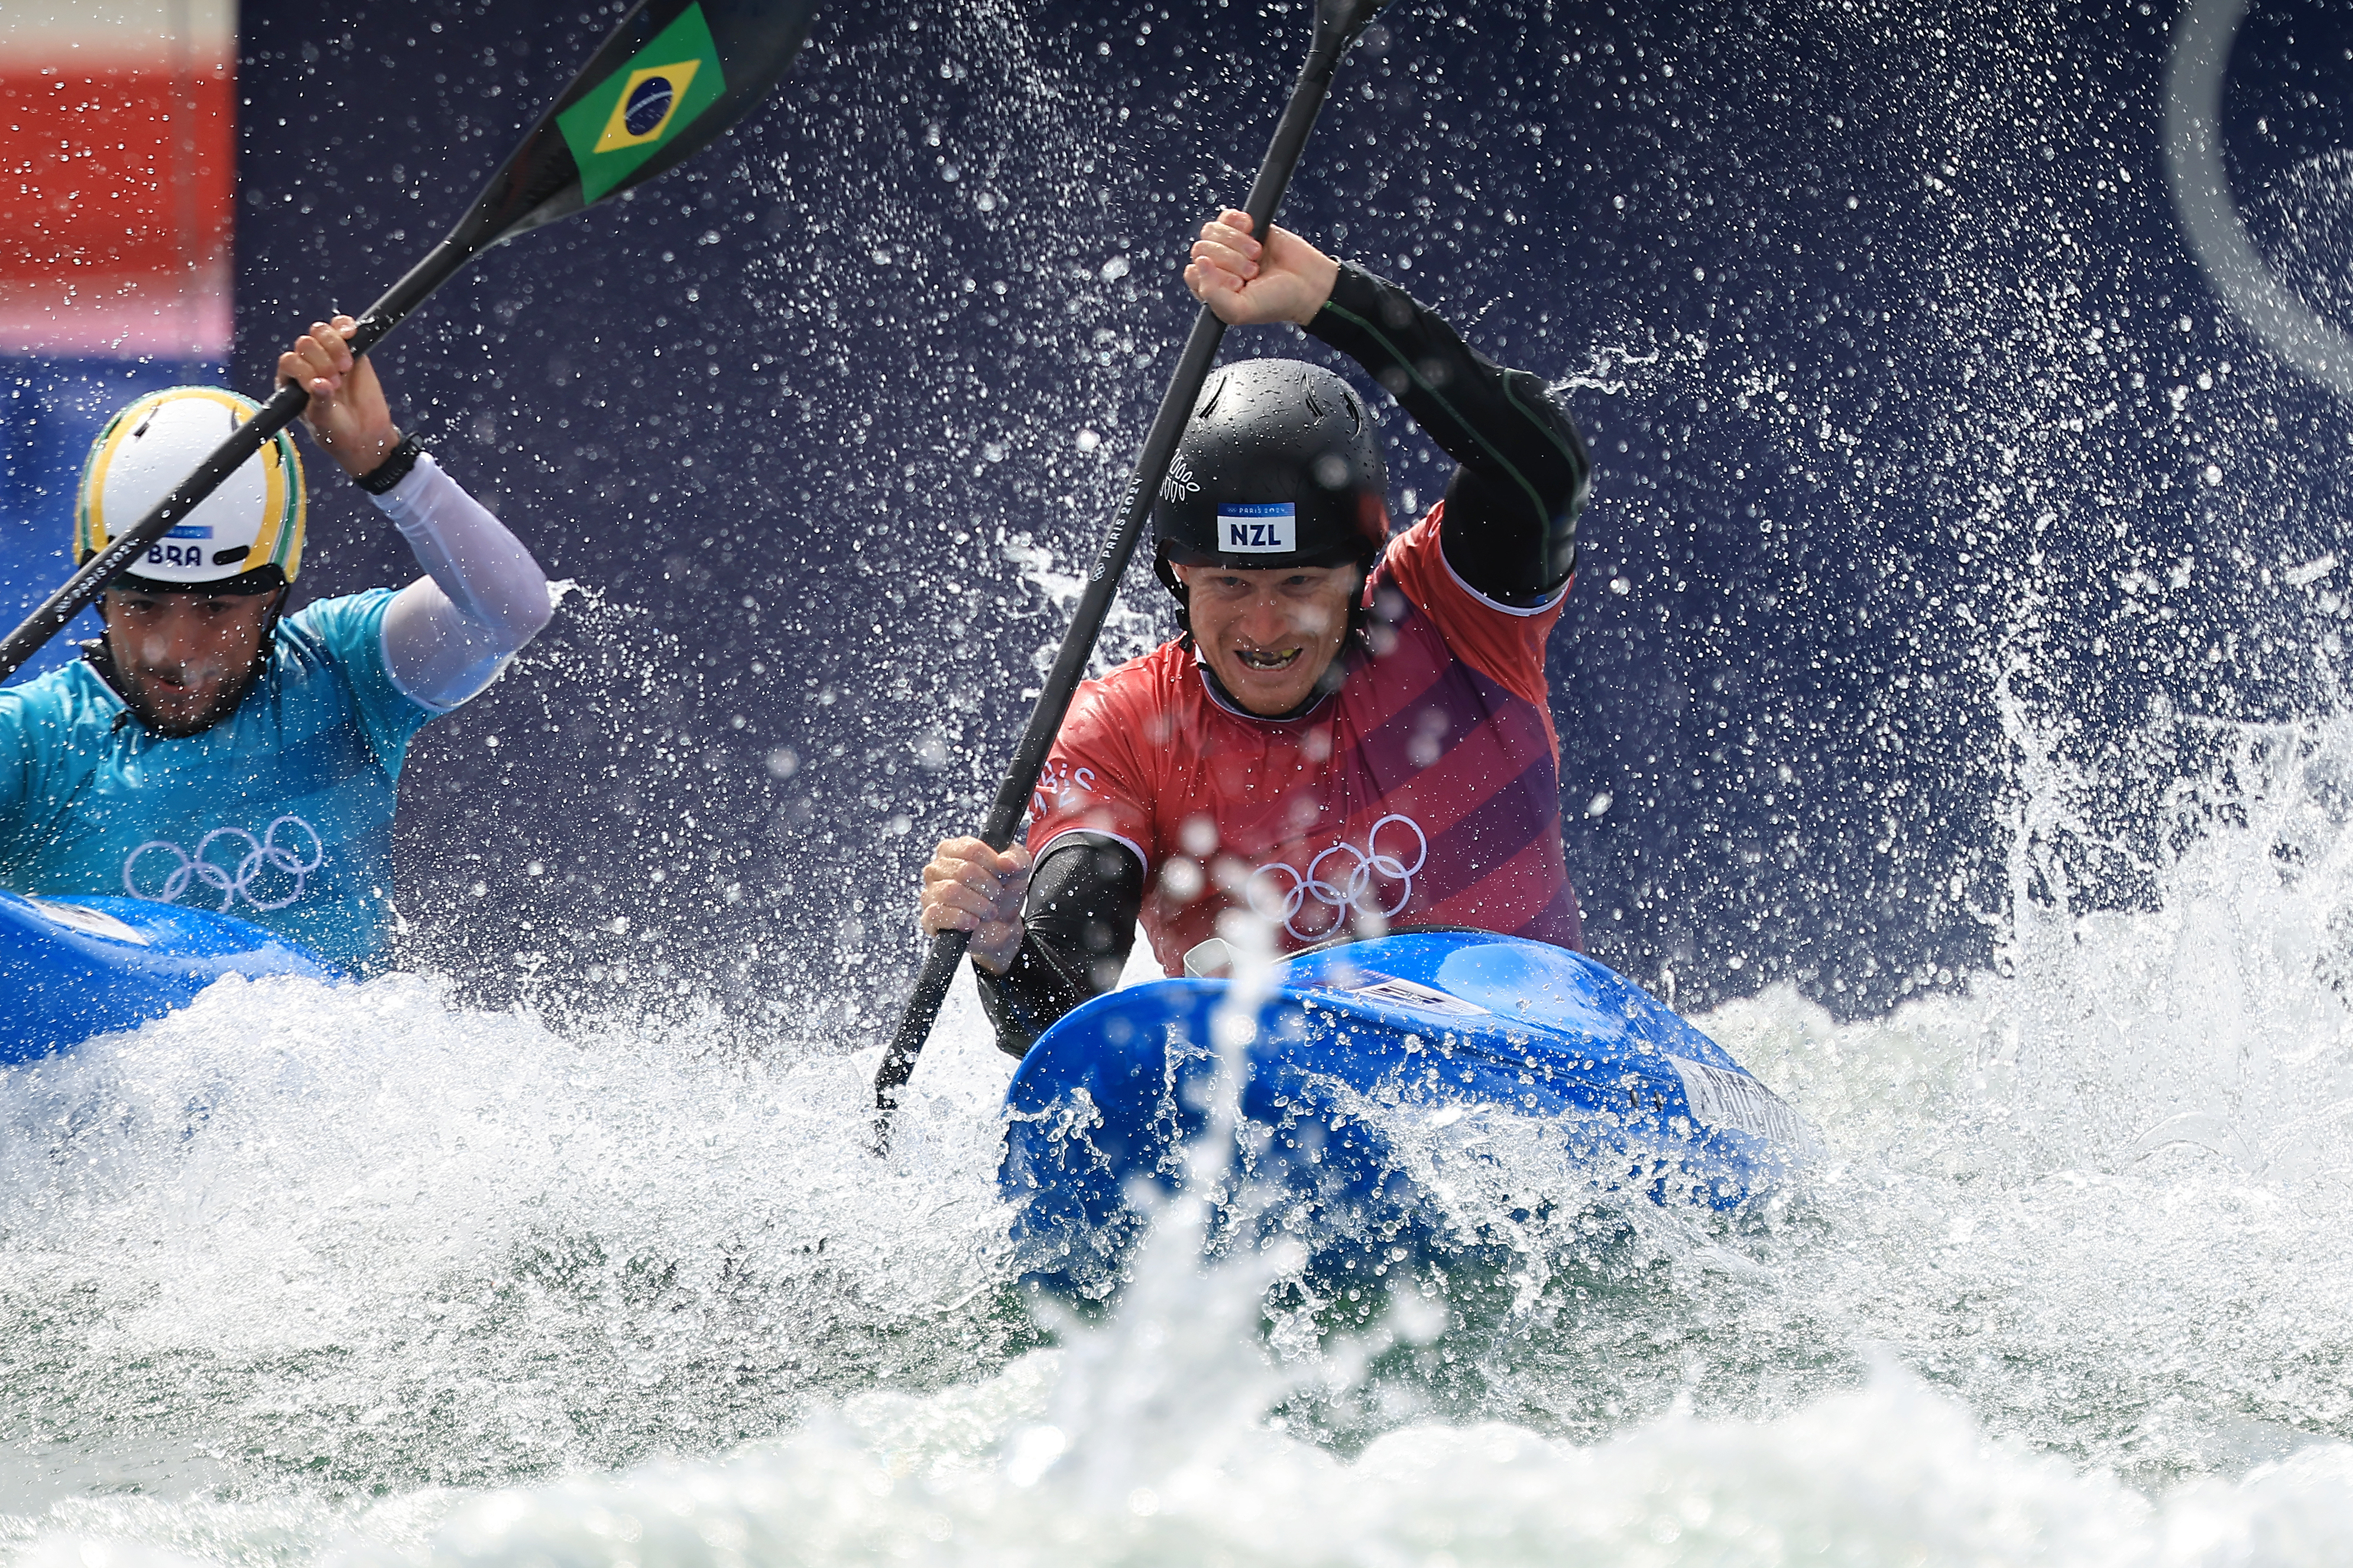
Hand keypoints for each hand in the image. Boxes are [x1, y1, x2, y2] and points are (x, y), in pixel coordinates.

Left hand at [277, 316, 400, 478]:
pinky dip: (345, 326)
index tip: (322, 386)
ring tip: (346, 367)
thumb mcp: (323, 421)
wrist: (366, 437)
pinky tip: (351, 333)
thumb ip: (320, 401)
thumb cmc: (337, 433)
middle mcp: (307, 365)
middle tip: (337, 382)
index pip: (290, 361)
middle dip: (321, 361)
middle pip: (306, 344)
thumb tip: (320, 384)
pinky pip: (342, 328)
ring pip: (321, 332)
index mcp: (293, 381)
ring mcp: (329, 356)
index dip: (305, 370)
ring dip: (333, 346)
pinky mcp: (352, 351)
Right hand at [919, 838, 1033, 974]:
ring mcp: (930, 892)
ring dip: (979, 905)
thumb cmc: (1002, 892)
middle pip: (964, 871)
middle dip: (990, 888)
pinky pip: (937, 913)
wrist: (1001, 926)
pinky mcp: (929, 917)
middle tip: (997, 897)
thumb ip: (1017, 858)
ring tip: (988, 911)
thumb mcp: (1018, 871)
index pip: (972, 849)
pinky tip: (973, 923)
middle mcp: (936, 868)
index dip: (993, 865)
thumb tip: (1006, 862)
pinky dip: (961, 919)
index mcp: (953, 849)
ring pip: (951, 892)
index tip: (1002, 875)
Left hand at [1183, 210, 1338, 326]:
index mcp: (1211, 290)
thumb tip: (1198, 262)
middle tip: (1252, 271)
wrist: (1308, 283)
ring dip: (1237, 243)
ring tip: (1257, 255)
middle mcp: (1217, 267)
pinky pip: (1226, 216)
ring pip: (1211, 231)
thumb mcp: (1238, 310)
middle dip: (1230, 260)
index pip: (1193, 272)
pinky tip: (1253, 231)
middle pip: (1201, 248)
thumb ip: (1211, 294)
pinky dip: (1238, 222)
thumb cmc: (1276, 301)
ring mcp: (1229, 246)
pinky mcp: (1243, 228)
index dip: (1214, 275)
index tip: (1238, 284)